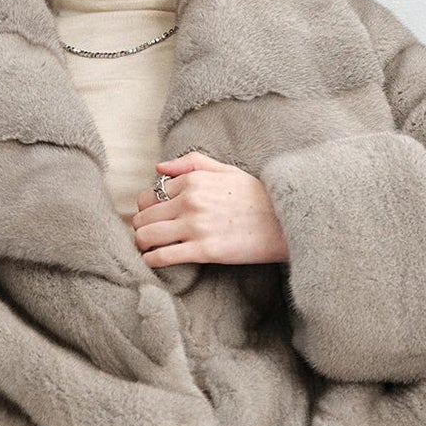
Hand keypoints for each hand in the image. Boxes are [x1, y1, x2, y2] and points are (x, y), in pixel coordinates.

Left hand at [129, 150, 289, 267]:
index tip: (152, 218)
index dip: (148, 209)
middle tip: (147, 236)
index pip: (150, 194)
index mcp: (193, 179)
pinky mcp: (203, 250)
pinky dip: (151, 261)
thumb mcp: (226, 170)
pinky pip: (162, 257)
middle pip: (143, 216)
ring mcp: (195, 226)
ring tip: (147, 250)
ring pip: (146, 236)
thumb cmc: (257, 196)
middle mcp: (190, 200)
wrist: (285, 221)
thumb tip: (158, 168)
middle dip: (141, 227)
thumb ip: (191, 163)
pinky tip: (153, 262)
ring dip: (142, 244)